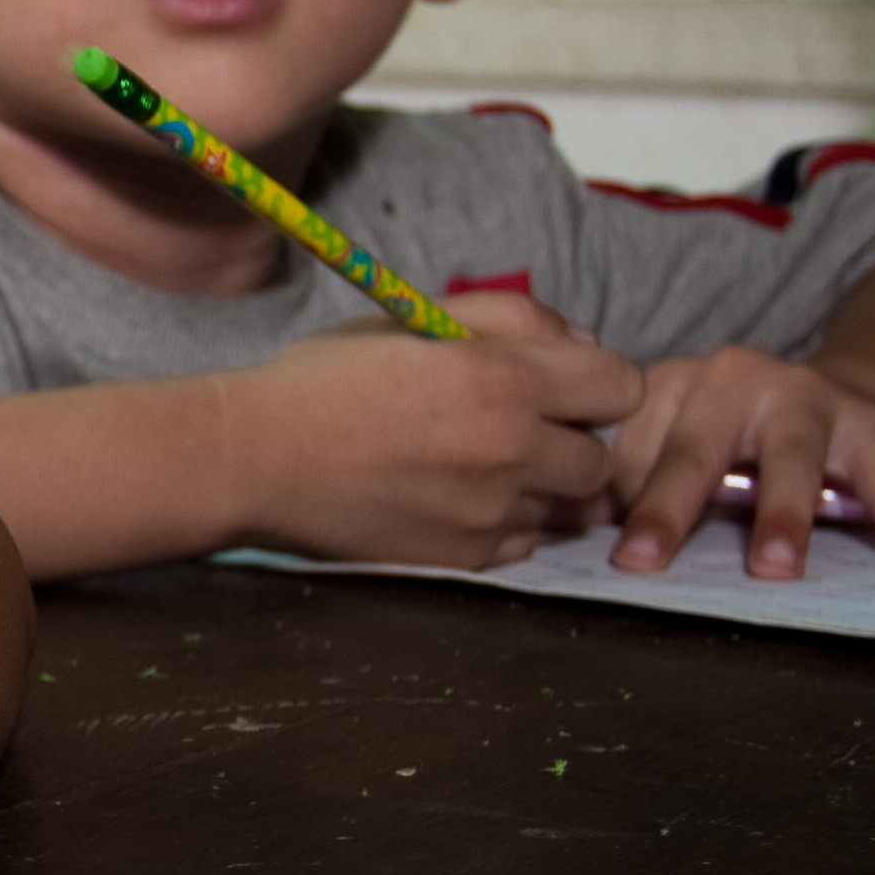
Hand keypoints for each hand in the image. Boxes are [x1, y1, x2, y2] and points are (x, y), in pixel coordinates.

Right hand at [220, 290, 642, 566]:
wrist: (251, 458)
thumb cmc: (324, 380)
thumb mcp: (412, 319)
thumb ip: (511, 317)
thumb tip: (584, 340)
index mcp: (502, 378)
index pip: (623, 386)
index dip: (594, 384)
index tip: (556, 386)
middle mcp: (510, 449)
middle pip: (600, 458)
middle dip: (568, 442)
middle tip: (509, 429)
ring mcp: (489, 511)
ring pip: (564, 507)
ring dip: (536, 488)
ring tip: (474, 467)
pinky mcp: (464, 557)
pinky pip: (522, 544)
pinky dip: (502, 525)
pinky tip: (450, 500)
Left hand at [605, 347, 874, 578]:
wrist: (821, 398)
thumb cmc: (723, 436)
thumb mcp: (672, 437)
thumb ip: (633, 478)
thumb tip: (578, 526)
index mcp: (668, 386)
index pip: (629, 447)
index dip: (610, 497)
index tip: (590, 544)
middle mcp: (732, 381)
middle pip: (694, 451)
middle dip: (668, 509)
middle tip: (642, 561)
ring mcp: (805, 399)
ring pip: (789, 461)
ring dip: (781, 517)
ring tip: (774, 569)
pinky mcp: (868, 426)